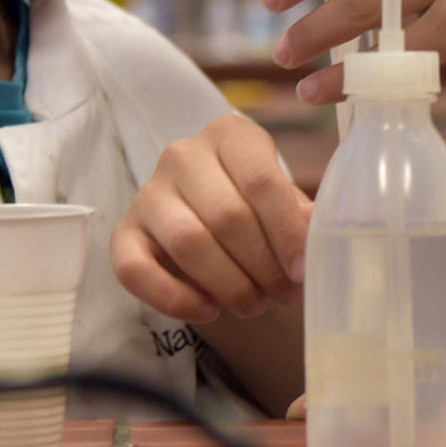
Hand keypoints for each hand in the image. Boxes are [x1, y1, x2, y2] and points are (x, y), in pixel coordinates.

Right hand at [110, 113, 310, 323]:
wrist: (205, 215)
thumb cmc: (254, 207)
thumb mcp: (281, 201)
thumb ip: (300, 215)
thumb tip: (321, 236)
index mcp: (230, 135)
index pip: (261, 180)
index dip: (285, 232)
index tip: (302, 270)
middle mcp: (183, 155)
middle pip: (227, 215)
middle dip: (262, 264)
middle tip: (285, 294)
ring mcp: (148, 192)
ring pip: (188, 241)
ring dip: (228, 283)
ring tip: (255, 305)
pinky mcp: (124, 232)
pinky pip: (136, 269)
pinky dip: (175, 298)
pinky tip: (209, 311)